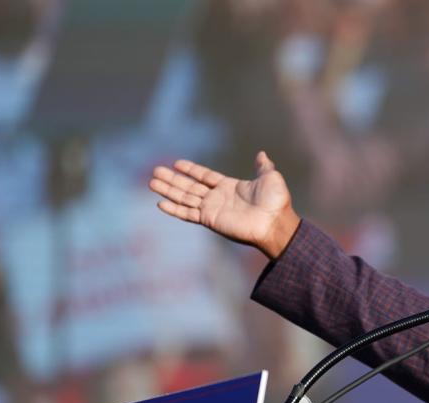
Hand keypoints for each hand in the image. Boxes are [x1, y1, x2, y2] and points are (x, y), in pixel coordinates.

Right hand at [150, 151, 300, 259]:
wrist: (275, 223)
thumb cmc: (276, 202)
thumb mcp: (270, 177)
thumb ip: (262, 166)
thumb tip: (262, 154)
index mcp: (229, 186)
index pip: (205, 176)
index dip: (191, 170)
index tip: (177, 163)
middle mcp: (218, 197)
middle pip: (189, 186)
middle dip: (172, 179)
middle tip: (155, 171)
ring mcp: (212, 209)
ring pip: (184, 198)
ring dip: (168, 190)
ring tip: (152, 182)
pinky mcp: (209, 220)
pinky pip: (188, 213)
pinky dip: (174, 209)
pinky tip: (160, 203)